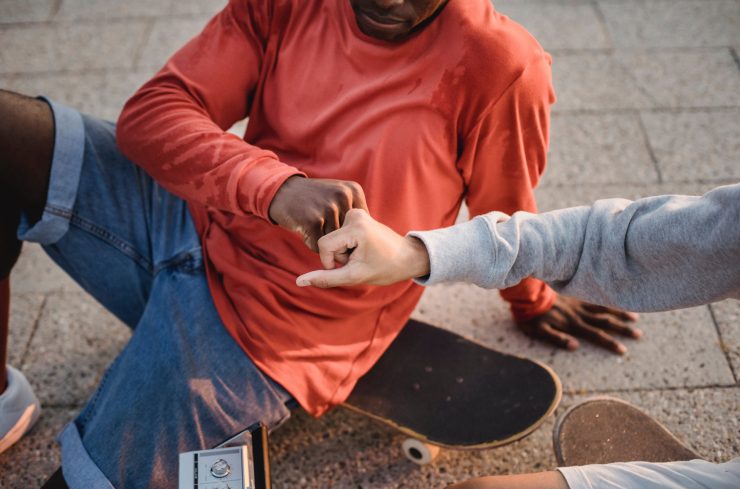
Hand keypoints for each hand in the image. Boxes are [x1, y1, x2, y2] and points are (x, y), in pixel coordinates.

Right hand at [268, 176, 367, 251]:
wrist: (281, 191)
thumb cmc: (314, 199)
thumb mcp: (338, 195)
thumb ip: (355, 212)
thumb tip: (372, 234)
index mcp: (353, 191)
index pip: (363, 226)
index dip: (352, 236)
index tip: (341, 234)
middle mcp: (343, 196)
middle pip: (350, 235)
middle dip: (340, 244)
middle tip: (326, 235)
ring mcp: (327, 207)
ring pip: (336, 243)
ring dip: (326, 245)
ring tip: (315, 231)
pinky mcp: (312, 220)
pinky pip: (319, 246)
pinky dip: (312, 244)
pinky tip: (306, 232)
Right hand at [295, 208, 429, 286]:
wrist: (408, 257)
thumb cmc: (385, 268)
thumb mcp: (354, 276)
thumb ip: (326, 278)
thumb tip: (298, 282)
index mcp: (356, 226)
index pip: (324, 246)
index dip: (331, 262)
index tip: (350, 267)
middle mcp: (355, 214)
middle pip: (329, 242)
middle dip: (340, 256)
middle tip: (361, 259)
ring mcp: (356, 212)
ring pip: (333, 238)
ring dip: (344, 252)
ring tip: (363, 254)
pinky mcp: (357, 214)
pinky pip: (339, 234)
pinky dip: (347, 245)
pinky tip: (363, 248)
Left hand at [517, 295, 641, 354]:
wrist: (527, 293)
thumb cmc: (531, 316)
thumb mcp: (539, 331)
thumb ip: (557, 338)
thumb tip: (575, 346)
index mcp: (572, 324)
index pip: (595, 335)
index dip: (609, 343)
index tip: (624, 350)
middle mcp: (579, 313)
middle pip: (605, 322)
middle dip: (622, 329)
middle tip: (639, 335)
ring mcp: (578, 303)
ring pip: (603, 308)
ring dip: (619, 313)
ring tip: (635, 317)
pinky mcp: (574, 294)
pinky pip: (594, 297)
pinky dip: (606, 300)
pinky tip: (615, 299)